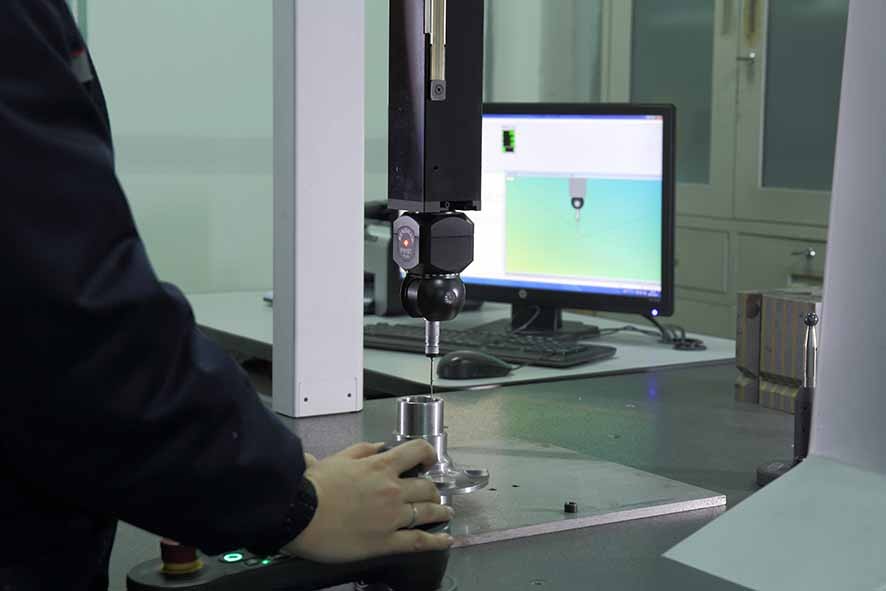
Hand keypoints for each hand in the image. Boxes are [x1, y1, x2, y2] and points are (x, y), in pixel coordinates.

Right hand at [283, 440, 452, 562]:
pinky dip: (436, 541)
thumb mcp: (339, 457)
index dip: (428, 453)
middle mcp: (392, 490)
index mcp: (380, 466)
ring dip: (440, 511)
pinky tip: (445, 539)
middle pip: (427, 486)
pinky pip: (418, 541)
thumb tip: (378, 447)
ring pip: (428, 511)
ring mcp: (392, 517)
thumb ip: (363, 450)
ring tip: (445, 512)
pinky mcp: (385, 541)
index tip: (429, 459)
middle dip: (432, 488)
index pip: (417, 451)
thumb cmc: (312, 487)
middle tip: (433, 491)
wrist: (298, 513)